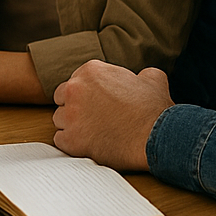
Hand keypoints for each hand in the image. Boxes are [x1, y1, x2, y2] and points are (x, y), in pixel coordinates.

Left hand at [51, 59, 172, 170]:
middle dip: (74, 107)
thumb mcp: (153, 78)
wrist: (156, 137)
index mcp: (91, 71)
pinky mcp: (70, 139)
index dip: (86, 94)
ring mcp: (70, 115)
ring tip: (92, 132)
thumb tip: (142, 77)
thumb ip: (141, 73)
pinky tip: (88, 144)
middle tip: (92, 118)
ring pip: (59, 119)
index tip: (96, 103)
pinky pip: (60, 140)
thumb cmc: (154, 109)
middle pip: (62, 98)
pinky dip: (72, 144)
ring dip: (72, 126)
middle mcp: (75, 89)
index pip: (76, 81)